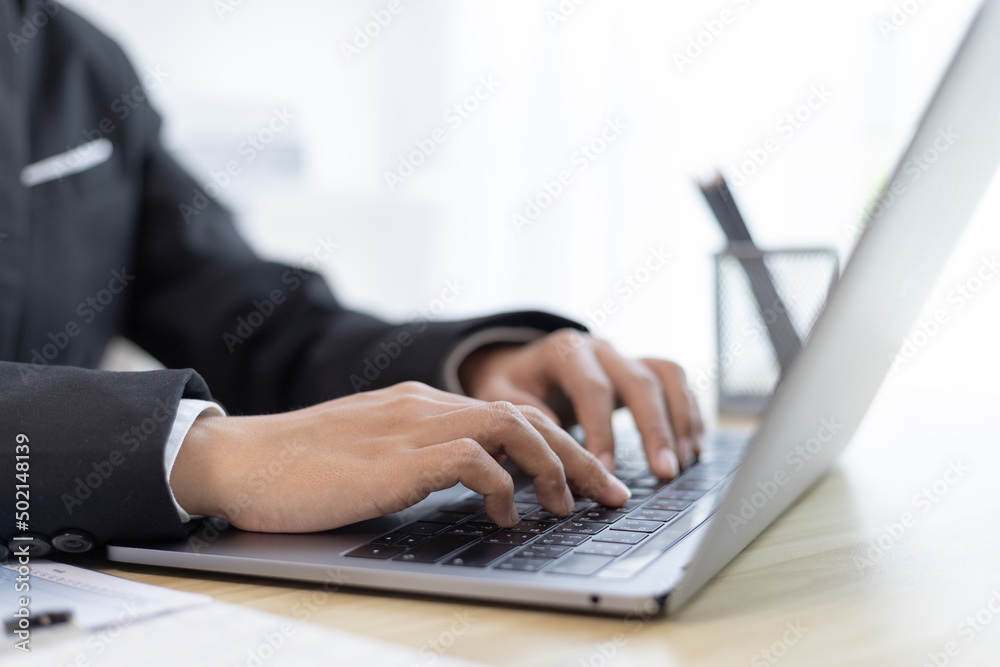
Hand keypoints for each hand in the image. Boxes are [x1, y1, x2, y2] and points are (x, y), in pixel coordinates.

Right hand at [171, 381, 629, 532]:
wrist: (238, 460)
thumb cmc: (299, 469)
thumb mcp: (375, 458)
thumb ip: (423, 461)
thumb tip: (476, 486)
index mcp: (422, 404)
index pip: (510, 411)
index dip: (558, 443)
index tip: (588, 477)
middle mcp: (426, 405)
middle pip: (527, 415)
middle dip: (579, 454)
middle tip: (610, 492)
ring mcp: (412, 426)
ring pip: (513, 427)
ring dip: (554, 466)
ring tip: (569, 504)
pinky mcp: (397, 457)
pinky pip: (473, 459)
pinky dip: (503, 485)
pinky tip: (507, 514)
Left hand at [459, 329, 703, 479]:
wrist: (522, 366)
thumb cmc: (512, 387)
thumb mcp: (499, 396)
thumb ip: (522, 415)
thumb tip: (556, 446)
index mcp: (564, 350)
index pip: (592, 389)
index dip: (602, 431)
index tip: (606, 470)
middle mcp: (600, 347)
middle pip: (638, 381)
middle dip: (655, 430)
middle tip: (664, 473)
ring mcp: (624, 354)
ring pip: (666, 376)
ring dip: (680, 420)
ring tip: (684, 463)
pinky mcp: (640, 366)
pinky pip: (675, 381)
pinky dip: (688, 412)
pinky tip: (692, 447)